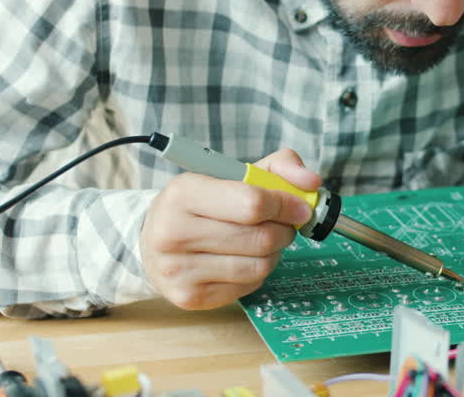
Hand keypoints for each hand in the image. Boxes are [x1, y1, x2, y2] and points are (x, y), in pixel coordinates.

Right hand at [140, 148, 320, 309]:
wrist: (153, 240)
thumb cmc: (202, 203)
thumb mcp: (233, 173)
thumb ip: (277, 167)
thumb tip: (311, 182)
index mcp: (184, 192)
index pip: (252, 203)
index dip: (286, 205)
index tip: (301, 207)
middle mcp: (174, 232)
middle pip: (260, 237)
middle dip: (284, 230)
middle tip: (285, 224)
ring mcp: (179, 269)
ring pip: (259, 265)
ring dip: (274, 252)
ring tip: (264, 240)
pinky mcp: (189, 297)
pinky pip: (248, 285)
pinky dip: (258, 271)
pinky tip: (246, 258)